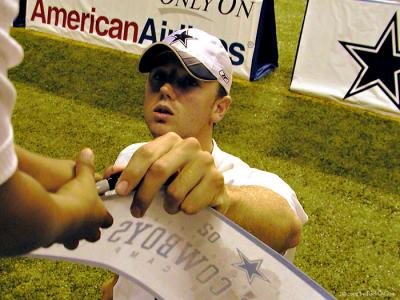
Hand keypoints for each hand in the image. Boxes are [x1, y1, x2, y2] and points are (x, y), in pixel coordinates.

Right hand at [53, 148, 112, 248]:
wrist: (50, 214)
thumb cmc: (73, 196)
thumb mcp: (82, 177)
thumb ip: (86, 166)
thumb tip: (88, 152)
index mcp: (98, 215)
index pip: (108, 220)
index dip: (105, 215)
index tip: (102, 210)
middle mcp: (87, 230)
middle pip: (94, 236)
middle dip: (90, 229)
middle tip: (84, 219)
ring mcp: (72, 237)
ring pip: (75, 242)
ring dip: (72, 235)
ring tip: (66, 225)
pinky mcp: (55, 241)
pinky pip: (55, 242)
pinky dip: (54, 236)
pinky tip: (49, 228)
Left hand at [114, 132, 228, 216]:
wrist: (213, 191)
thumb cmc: (179, 181)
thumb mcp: (155, 173)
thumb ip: (133, 172)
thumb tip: (109, 175)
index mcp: (171, 140)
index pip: (146, 153)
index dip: (131, 173)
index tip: (120, 192)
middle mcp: (190, 145)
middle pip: (158, 170)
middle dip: (143, 195)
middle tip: (136, 211)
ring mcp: (206, 161)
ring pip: (174, 192)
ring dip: (167, 206)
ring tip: (170, 206)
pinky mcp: (217, 180)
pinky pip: (189, 204)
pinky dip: (183, 211)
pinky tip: (186, 206)